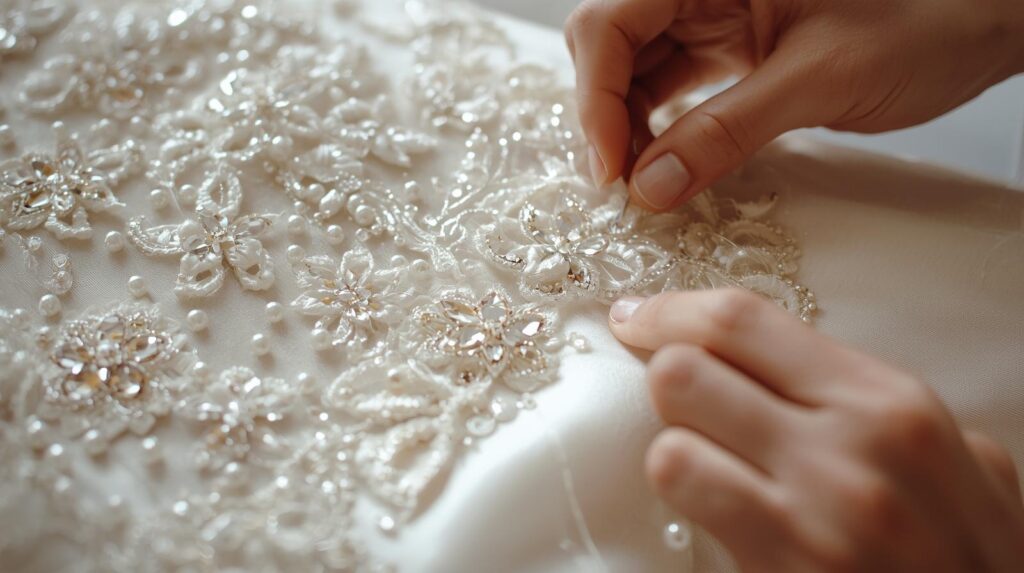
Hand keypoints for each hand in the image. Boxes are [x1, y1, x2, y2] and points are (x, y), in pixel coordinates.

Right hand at [565, 0, 1023, 209]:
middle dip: (605, 113)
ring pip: (634, 67)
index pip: (612, 21)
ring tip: (640, 184)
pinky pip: (671, 84)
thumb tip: (648, 188)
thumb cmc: (924, 22)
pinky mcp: (728, 43)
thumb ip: (726, 131)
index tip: (610, 168)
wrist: (981, 21)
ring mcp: (712, 11)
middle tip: (620, 183)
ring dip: (628, 127)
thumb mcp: (819, 78)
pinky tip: (665, 164)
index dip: (598, 96)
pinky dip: (659, 128)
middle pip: (612, 43)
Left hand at [608, 289, 1023, 570]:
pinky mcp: (780, 565)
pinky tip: (705, 495)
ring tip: (697, 447)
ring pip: (671, 440)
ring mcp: (812, 512)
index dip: (672, 310)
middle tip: (662, 380)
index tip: (639, 315)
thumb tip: (778, 359)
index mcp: (888, 399)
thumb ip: (866, 396)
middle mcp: (849, 445)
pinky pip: (688, 502)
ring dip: (670, 440)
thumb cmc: (968, 540)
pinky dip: (683, 490)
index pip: (742, 321)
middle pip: (687, 370)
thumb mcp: (950, 448)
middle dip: (660, 370)